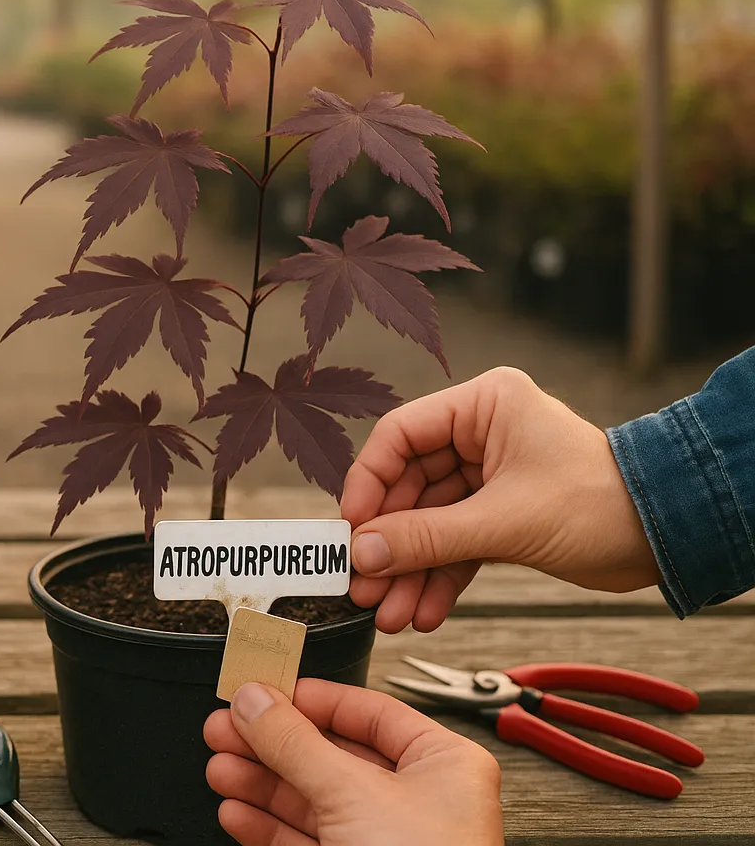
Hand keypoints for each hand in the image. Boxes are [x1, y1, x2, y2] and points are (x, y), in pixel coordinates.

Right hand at [204, 680, 502, 845]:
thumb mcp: (351, 792)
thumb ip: (295, 742)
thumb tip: (256, 701)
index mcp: (442, 765)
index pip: (367, 712)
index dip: (309, 699)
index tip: (263, 690)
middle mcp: (417, 802)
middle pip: (329, 755)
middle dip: (270, 744)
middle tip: (226, 727)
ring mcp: (383, 841)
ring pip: (311, 800)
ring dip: (260, 785)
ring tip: (220, 768)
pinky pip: (305, 841)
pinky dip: (267, 827)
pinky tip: (237, 813)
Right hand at [341, 367, 658, 631]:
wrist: (668, 538)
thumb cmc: (603, 504)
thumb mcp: (504, 522)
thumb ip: (428, 537)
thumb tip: (364, 552)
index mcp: (483, 406)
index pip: (400, 435)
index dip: (368, 483)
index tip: (351, 528)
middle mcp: (481, 433)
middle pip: (408, 486)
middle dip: (389, 543)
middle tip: (363, 584)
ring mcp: (489, 475)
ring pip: (429, 523)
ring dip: (409, 570)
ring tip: (389, 613)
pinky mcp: (500, 513)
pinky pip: (455, 544)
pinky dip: (439, 577)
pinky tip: (423, 610)